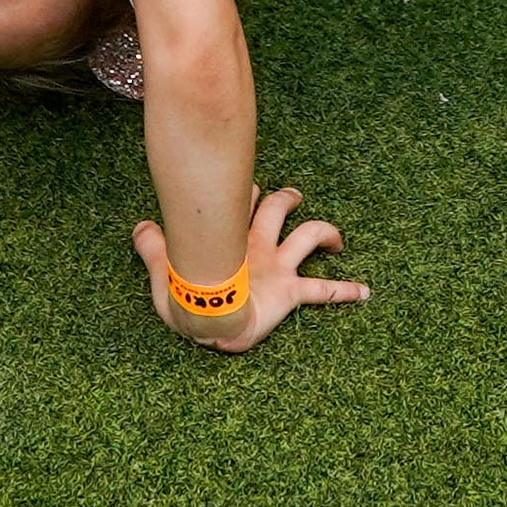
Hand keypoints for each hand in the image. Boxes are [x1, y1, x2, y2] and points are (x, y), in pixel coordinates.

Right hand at [133, 185, 367, 352]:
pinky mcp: (290, 290)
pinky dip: (345, 290)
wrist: (210, 320)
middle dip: (285, 198)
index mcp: (229, 236)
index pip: (240, 200)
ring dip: (324, 232)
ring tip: (335, 239)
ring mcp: (276, 264)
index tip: (247, 186)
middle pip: (275, 207)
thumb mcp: (165, 270)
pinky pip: (323, 290)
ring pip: (307, 234)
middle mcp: (256, 244)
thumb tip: (140, 227)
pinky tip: (365, 292)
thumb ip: (154, 247)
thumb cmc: (187, 298)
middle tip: (291, 196)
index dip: (244, 191)